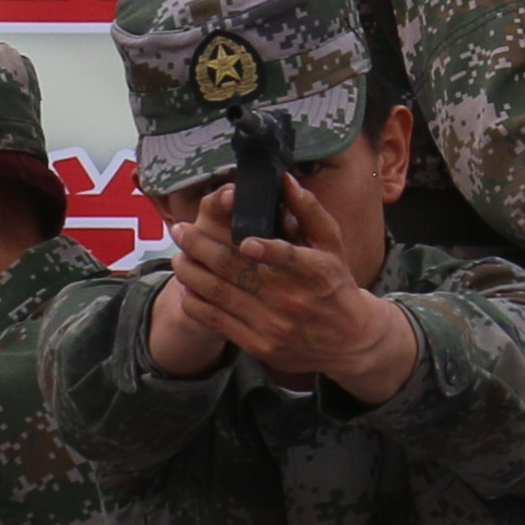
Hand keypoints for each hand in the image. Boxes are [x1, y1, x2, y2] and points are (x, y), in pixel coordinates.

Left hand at [156, 189, 420, 402]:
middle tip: (181, 230)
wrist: (348, 340)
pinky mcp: (260, 345)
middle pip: (239, 272)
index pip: (289, 257)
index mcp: (315, 271)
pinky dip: (198, 304)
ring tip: (177, 257)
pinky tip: (186, 289)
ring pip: (222, 296)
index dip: (267, 249)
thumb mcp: (331, 245)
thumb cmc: (334, 283)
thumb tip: (285, 180)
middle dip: (202, 247)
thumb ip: (309, 211)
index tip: (244, 239)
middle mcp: (294, 300)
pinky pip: (219, 322)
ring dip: (193, 274)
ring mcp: (275, 326)